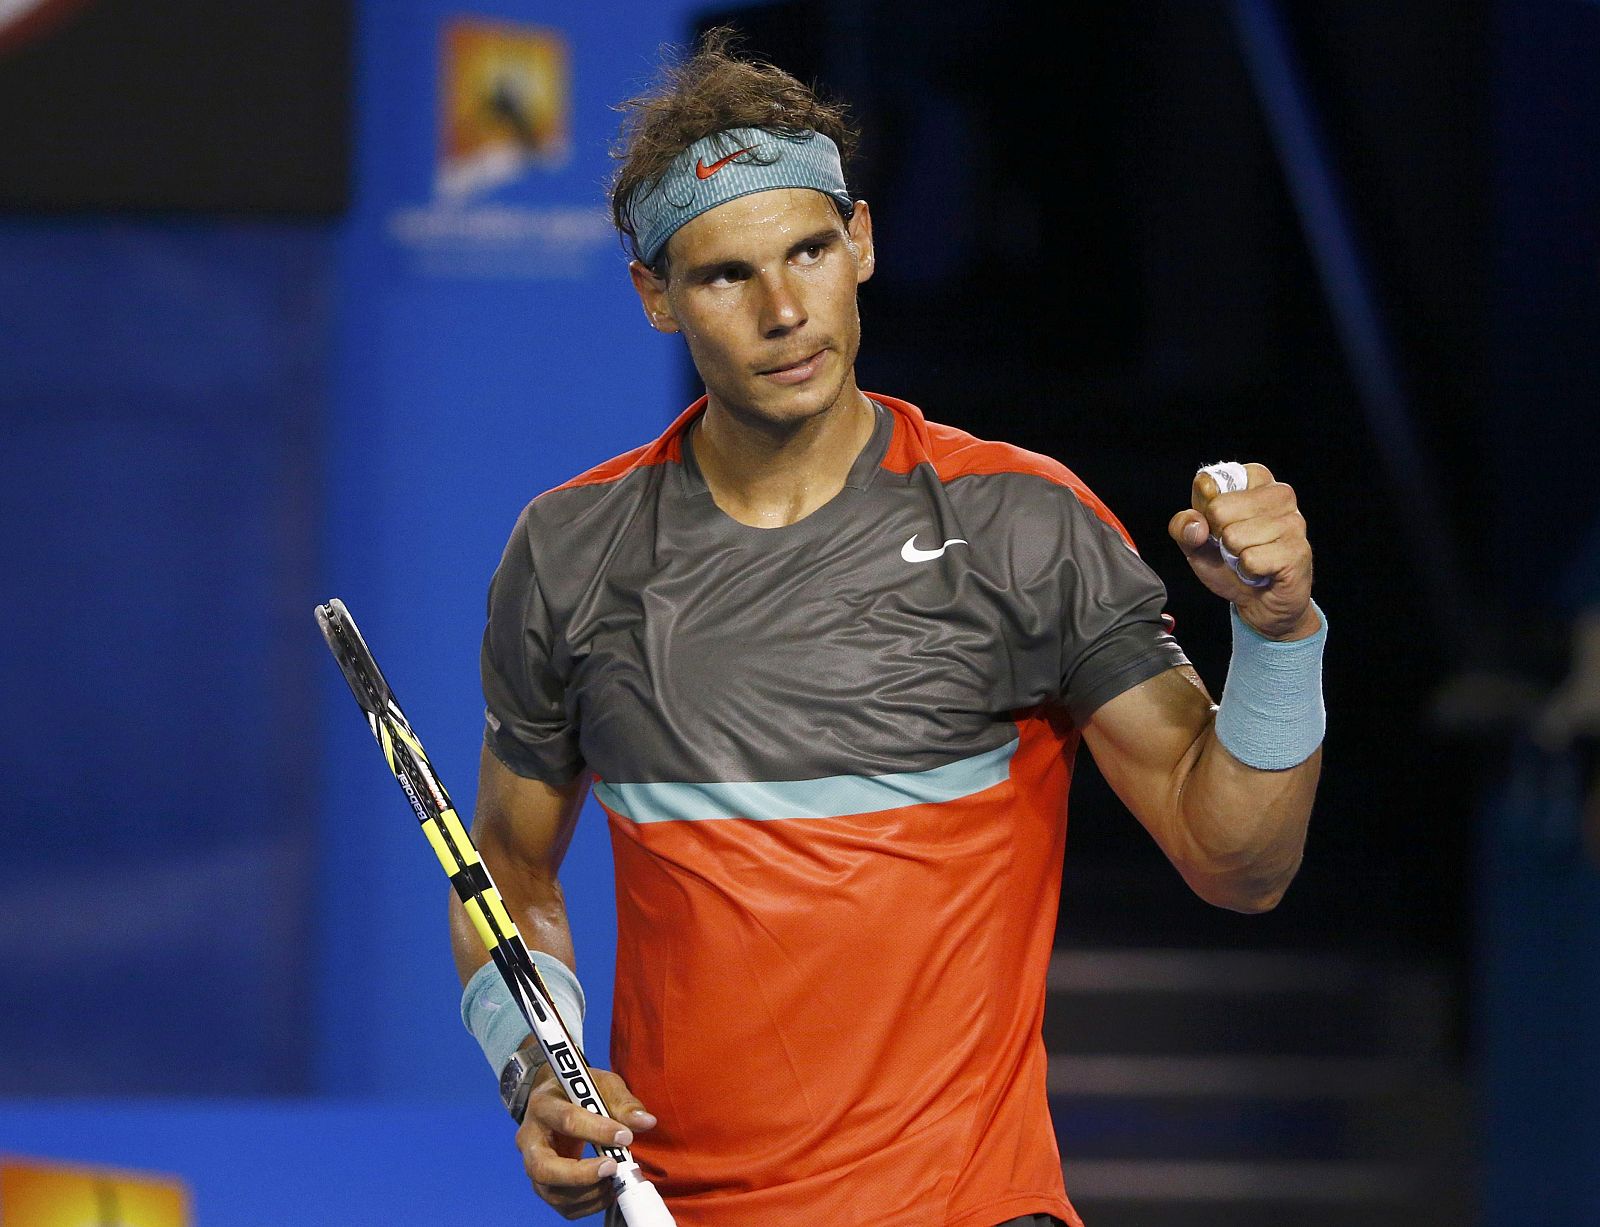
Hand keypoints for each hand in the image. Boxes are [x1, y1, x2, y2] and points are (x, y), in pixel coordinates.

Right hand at [517, 1061, 658, 1219]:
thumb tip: (646, 1122)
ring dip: (587, 1193)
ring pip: (551, 1192)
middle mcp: (530, 1138)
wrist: (558, 1100)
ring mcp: (532, 1164)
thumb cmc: (581, 1090)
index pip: (566, 1121)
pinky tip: (607, 1191)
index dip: (597, 1130)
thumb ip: (622, 1102)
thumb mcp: (602, 1085)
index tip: (626, 1137)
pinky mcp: (543, 1183)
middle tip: (612, 1168)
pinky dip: (587, 1204)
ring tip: (614, 1180)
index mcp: (543, 1105)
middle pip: (543, 1168)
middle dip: (580, 1175)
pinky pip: (560, 1205)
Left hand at [1168, 462, 1318, 640]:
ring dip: (1234, 557)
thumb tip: (1196, 525)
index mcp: (1255, 478)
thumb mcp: (1196, 543)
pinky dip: (1248, 571)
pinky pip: (1251, 559)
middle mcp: (1280, 493)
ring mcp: (1293, 521)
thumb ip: (1183, 527)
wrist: (1260, 602)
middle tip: (1236, 547)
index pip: (1208, 483)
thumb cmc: (1230, 564)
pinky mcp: (1298, 549)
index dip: (1204, 512)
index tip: (1220, 525)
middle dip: (1219, 536)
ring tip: (1250, 558)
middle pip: (1219, 509)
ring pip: (1234, 536)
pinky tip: (1262, 571)